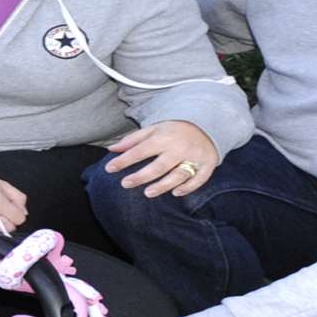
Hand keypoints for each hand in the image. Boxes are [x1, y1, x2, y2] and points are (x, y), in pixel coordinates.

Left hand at [104, 120, 219, 197]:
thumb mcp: (153, 129)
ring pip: (177, 175)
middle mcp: (178, 148)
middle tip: (125, 184)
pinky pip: (198, 179)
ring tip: (148, 193)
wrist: (206, 123)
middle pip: (158, 166)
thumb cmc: (174, 129)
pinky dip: (187, 187)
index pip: (140, 151)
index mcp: (163, 137)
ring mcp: (194, 157)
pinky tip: (175, 193)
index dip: (124, 160)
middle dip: (141, 176)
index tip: (109, 168)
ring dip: (163, 185)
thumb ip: (133, 139)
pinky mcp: (207, 164)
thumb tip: (112, 149)